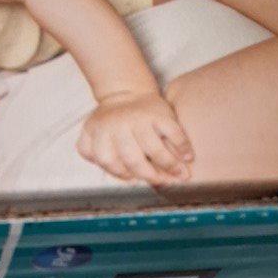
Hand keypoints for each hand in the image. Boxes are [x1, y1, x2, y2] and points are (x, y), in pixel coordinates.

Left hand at [77, 92, 193, 184]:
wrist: (125, 93)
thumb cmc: (109, 124)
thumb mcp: (89, 135)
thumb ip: (90, 154)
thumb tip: (117, 176)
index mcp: (100, 133)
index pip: (109, 161)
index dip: (121, 173)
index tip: (133, 179)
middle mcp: (119, 126)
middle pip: (133, 160)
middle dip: (150, 176)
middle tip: (164, 183)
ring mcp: (140, 119)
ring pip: (155, 149)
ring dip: (170, 165)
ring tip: (182, 176)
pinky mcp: (159, 112)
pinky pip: (173, 132)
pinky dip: (182, 145)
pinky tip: (188, 156)